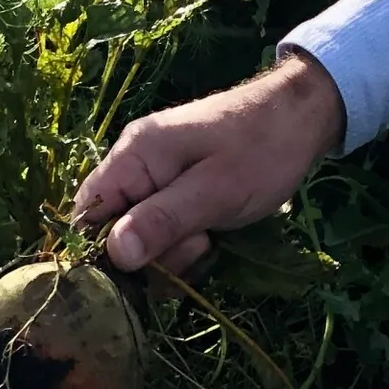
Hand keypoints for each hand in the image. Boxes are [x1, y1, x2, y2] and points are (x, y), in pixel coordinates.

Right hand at [71, 53, 343, 277]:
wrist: (301, 117)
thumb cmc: (260, 149)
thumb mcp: (214, 191)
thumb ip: (161, 221)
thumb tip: (113, 255)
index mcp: (134, 155)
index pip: (86, 213)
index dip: (102, 252)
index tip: (142, 271)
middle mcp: (136, 164)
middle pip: (114, 233)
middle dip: (151, 256)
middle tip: (197, 243)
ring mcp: (158, 178)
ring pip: (142, 240)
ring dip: (174, 255)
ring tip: (211, 238)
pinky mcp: (178, 191)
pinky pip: (164, 233)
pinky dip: (185, 246)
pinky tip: (213, 239)